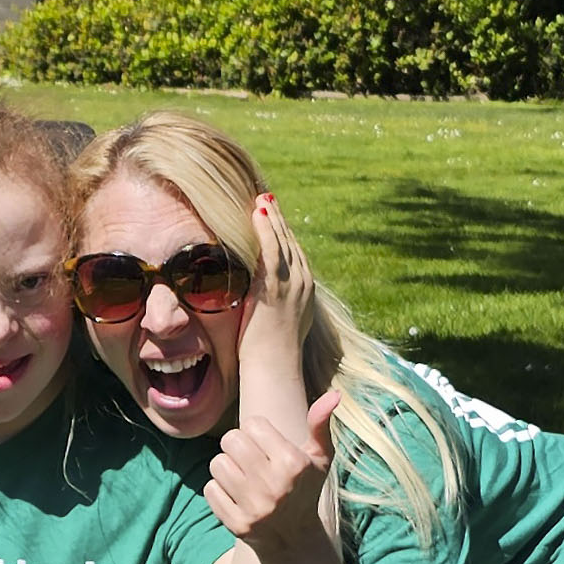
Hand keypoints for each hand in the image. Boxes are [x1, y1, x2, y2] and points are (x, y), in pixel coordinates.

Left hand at [205, 390, 339, 558]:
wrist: (294, 540)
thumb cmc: (305, 488)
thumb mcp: (319, 458)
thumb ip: (320, 425)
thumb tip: (334, 395)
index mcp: (293, 463)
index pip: (252, 424)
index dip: (256, 432)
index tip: (265, 446)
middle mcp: (274, 485)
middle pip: (230, 440)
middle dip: (237, 446)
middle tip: (248, 459)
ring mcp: (255, 507)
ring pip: (217, 464)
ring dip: (226, 467)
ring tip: (242, 477)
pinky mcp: (237, 524)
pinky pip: (210, 490)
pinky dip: (218, 490)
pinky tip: (235, 496)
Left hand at [236, 195, 312, 376]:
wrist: (275, 364)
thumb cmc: (273, 352)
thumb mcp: (283, 321)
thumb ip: (281, 304)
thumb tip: (269, 298)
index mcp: (307, 288)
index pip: (295, 252)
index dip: (284, 232)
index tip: (273, 216)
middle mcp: (303, 282)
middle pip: (291, 242)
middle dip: (278, 219)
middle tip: (266, 199)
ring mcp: (292, 283)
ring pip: (282, 241)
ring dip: (271, 218)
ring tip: (260, 200)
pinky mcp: (276, 287)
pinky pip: (272, 250)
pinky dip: (265, 230)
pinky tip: (257, 215)